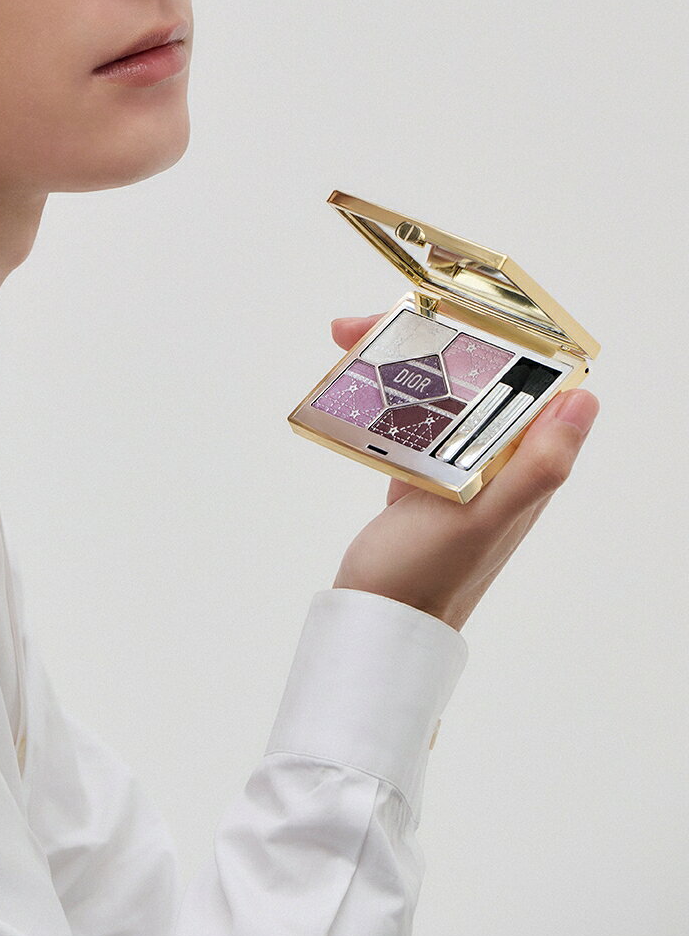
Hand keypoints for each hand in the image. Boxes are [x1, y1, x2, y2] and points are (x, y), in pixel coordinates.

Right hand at [327, 314, 598, 632]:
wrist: (377, 623)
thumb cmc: (427, 577)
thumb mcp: (482, 518)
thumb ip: (536, 465)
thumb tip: (585, 403)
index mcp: (521, 466)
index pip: (525, 382)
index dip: (495, 340)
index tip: (448, 313)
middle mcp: (496, 465)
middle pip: (474, 379)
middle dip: (428, 339)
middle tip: (367, 324)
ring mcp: (457, 472)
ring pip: (438, 395)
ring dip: (398, 362)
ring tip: (350, 340)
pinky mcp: (420, 480)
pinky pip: (410, 422)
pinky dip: (384, 397)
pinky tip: (356, 388)